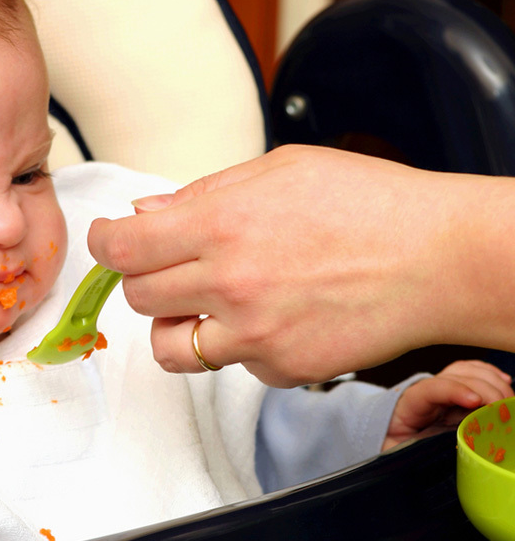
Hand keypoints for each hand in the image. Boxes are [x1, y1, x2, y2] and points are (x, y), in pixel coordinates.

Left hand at [88, 145, 514, 386]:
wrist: (438, 258)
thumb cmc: (368, 203)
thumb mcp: (280, 170)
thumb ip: (202, 195)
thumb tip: (144, 213)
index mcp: (221, 225)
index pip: (122, 249)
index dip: (103, 244)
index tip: (107, 242)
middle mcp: (229, 284)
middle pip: (137, 298)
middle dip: (144, 280)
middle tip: (172, 267)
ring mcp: (253, 335)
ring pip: (168, 346)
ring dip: (175, 324)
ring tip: (208, 304)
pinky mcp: (279, 370)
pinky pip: (228, 364)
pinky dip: (236, 344)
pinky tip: (271, 317)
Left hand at [383, 360, 513, 449]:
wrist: (387, 436)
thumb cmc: (394, 446)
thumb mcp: (399, 451)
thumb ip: (416, 450)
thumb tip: (437, 454)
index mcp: (408, 404)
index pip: (430, 388)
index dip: (454, 390)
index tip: (475, 402)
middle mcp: (425, 390)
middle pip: (456, 376)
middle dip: (485, 389)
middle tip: (504, 410)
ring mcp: (438, 387)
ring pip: (466, 371)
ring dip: (492, 382)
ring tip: (509, 401)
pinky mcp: (450, 390)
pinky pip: (471, 372)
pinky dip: (490, 375)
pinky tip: (505, 382)